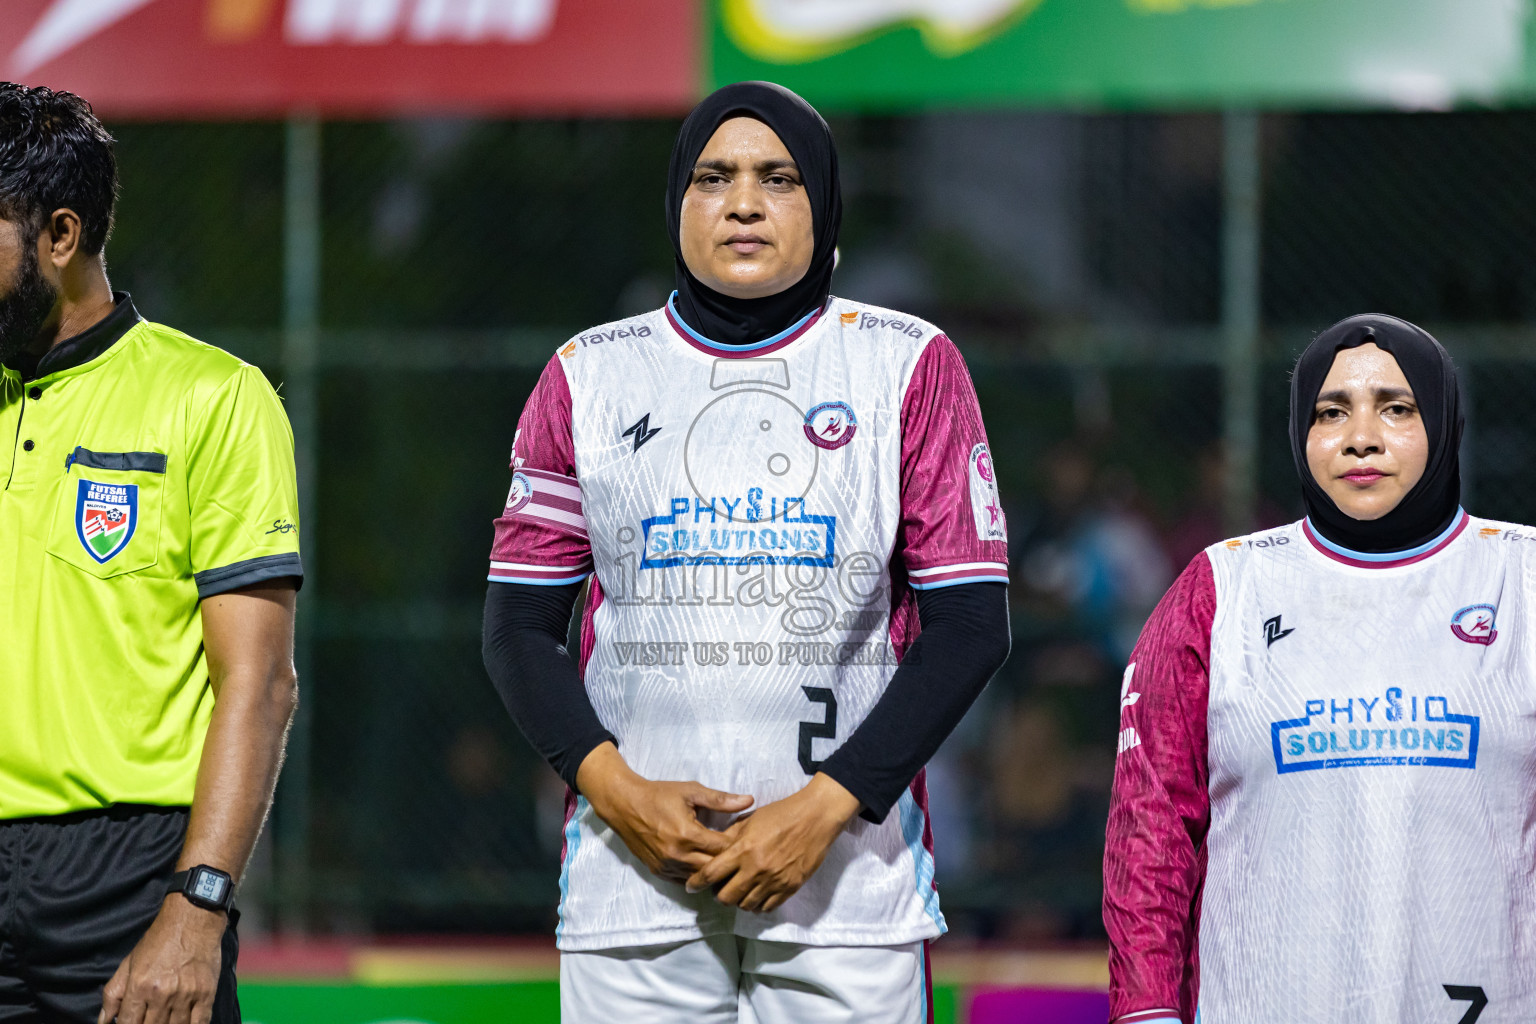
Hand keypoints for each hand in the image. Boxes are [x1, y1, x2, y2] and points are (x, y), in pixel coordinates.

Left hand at [98, 895, 224, 1023]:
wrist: (193, 919)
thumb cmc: (158, 941)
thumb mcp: (129, 963)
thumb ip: (113, 994)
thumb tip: (102, 1022)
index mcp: (139, 987)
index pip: (128, 1023)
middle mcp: (162, 994)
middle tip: (149, 1020)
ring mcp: (186, 995)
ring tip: (165, 1021)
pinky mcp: (206, 993)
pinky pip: (200, 1023)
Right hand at [576, 742, 753, 883]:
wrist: (624, 805)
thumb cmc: (659, 795)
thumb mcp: (691, 791)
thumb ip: (721, 799)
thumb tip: (749, 800)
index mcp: (688, 834)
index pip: (724, 849)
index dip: (738, 844)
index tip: (745, 837)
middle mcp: (678, 855)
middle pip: (715, 868)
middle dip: (729, 861)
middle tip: (739, 852)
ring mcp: (667, 866)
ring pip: (701, 879)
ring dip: (714, 872)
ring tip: (725, 861)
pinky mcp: (659, 873)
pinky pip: (685, 881)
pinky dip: (697, 875)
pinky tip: (705, 865)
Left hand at [685, 772, 860, 913]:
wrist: (816, 817)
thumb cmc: (782, 813)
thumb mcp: (751, 819)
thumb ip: (731, 836)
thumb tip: (714, 848)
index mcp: (743, 849)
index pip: (711, 874)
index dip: (696, 883)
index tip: (691, 886)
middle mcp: (756, 868)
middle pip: (725, 897)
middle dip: (717, 895)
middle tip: (718, 888)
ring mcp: (774, 881)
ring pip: (745, 906)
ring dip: (738, 900)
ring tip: (739, 891)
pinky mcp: (789, 888)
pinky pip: (767, 908)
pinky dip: (758, 905)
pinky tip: (756, 895)